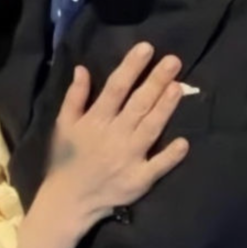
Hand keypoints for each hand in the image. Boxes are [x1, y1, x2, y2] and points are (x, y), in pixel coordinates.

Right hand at [18, 43, 187, 247]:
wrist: (68, 199)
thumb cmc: (66, 157)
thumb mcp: (63, 123)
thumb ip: (75, 96)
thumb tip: (82, 68)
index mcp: (96, 119)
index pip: (116, 87)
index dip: (132, 67)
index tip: (146, 48)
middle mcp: (114, 135)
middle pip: (138, 103)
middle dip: (156, 80)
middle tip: (174, 61)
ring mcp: (129, 157)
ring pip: (151, 128)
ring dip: (165, 107)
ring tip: (178, 87)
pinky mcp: (139, 179)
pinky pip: (158, 166)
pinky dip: (170, 155)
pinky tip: (184, 141)